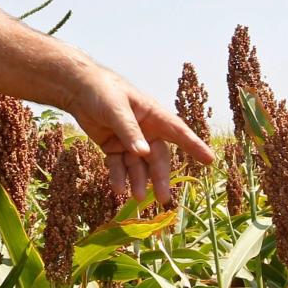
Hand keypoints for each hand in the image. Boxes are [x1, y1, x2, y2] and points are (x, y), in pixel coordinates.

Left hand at [64, 67, 214, 204]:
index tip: (210, 159)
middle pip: (157, 157)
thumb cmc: (102, 91)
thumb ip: (129, 131)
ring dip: (138, 181)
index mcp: (153, 115)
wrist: (77, 89)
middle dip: (160, 177)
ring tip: (136, 197)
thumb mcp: (116, 109)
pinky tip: (116, 188)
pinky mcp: (114, 148)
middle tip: (163, 198)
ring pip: (139, 166)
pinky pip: (119, 166)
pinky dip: (118, 177)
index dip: (194, 145)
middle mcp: (146, 130)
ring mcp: (130, 141)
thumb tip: (143, 154)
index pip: (178, 132)